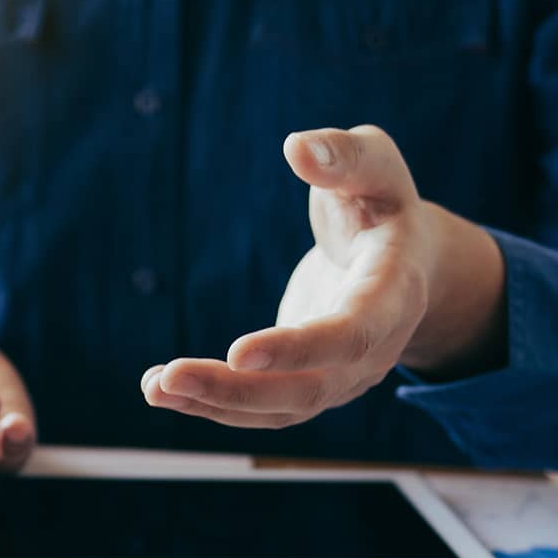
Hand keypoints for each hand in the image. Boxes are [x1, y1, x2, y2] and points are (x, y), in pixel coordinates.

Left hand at [141, 125, 505, 427]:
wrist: (404, 257)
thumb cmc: (381, 200)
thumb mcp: (376, 164)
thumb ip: (345, 154)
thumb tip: (298, 148)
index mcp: (395, 293)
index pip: (351, 333)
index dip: (299, 348)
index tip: (238, 351)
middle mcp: (374, 350)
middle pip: (310, 388)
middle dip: (238, 390)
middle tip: (171, 377)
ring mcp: (343, 377)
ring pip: (282, 410)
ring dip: (217, 404)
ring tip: (153, 388)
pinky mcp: (310, 384)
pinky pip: (264, 408)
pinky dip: (214, 404)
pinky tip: (164, 389)